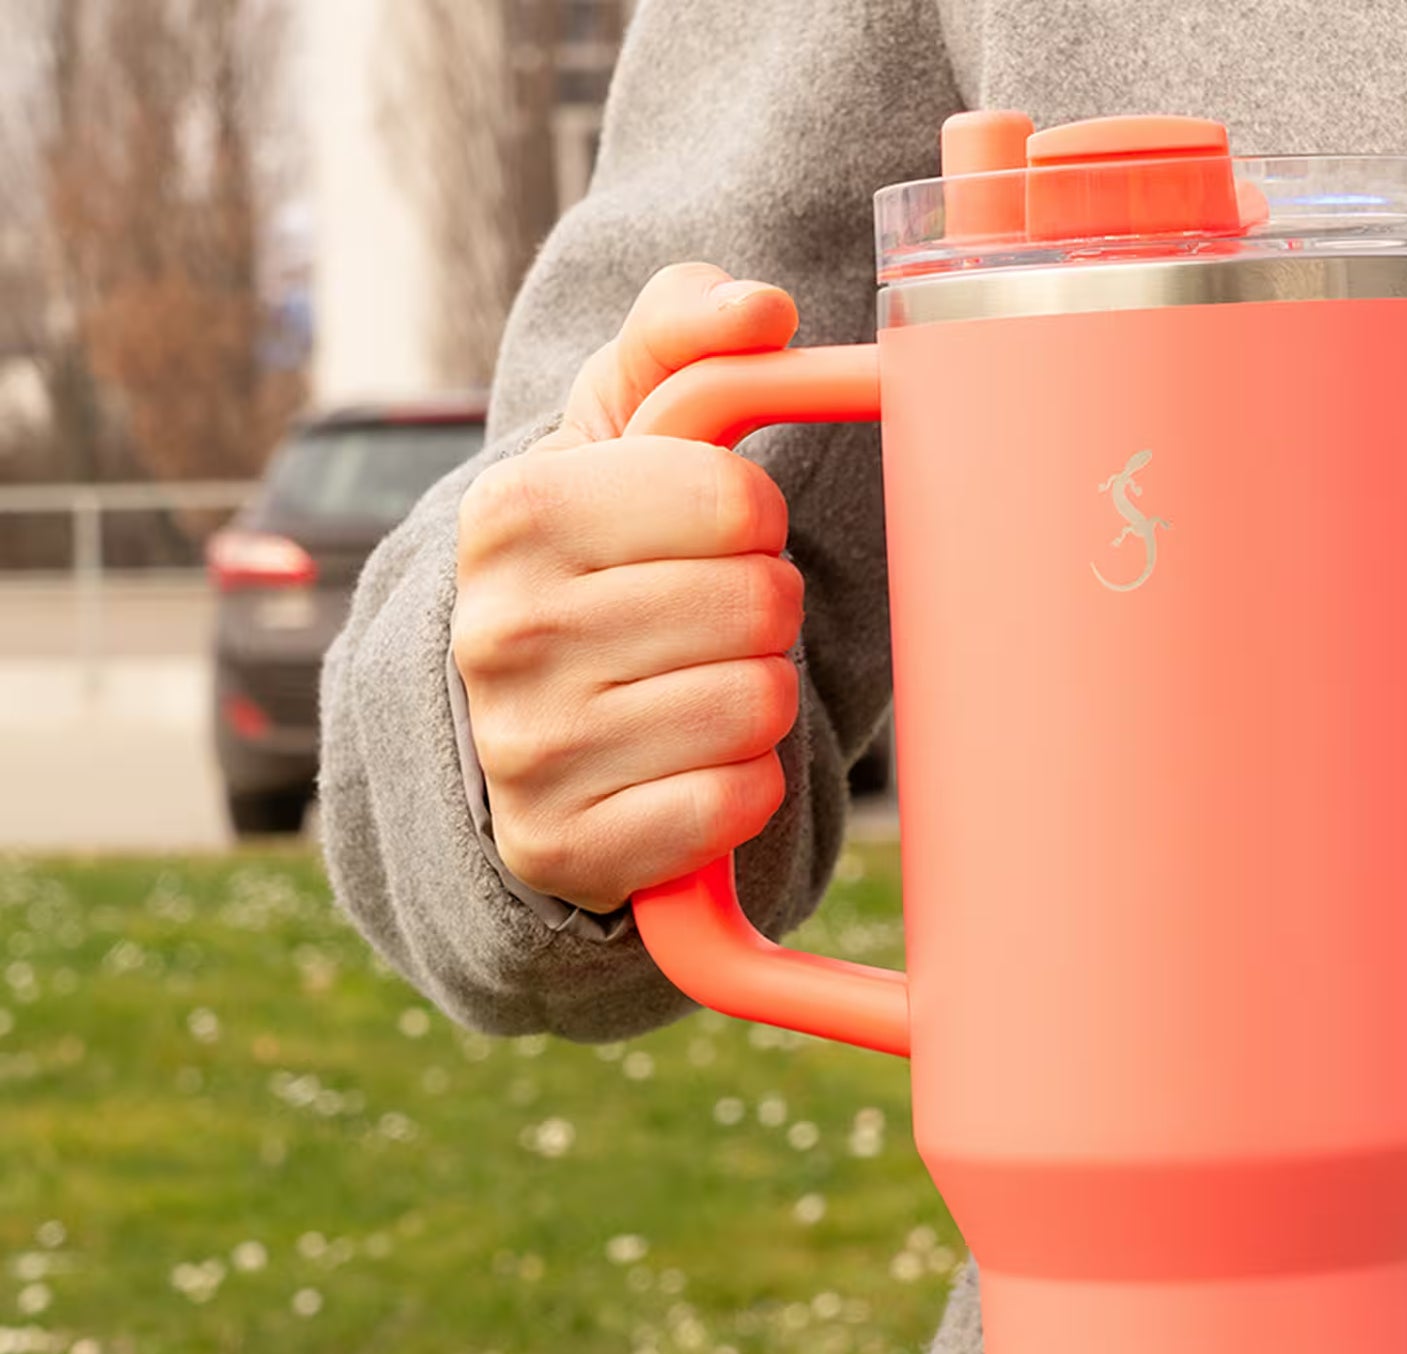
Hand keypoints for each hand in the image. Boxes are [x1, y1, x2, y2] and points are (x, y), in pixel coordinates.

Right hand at [453, 262, 806, 911]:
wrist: (520, 726)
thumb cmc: (596, 563)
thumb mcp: (617, 436)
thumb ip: (679, 339)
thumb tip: (759, 309)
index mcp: (513, 515)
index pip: (735, 498)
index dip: (753, 517)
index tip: (713, 536)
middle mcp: (501, 634)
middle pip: (759, 604)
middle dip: (762, 611)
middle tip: (707, 622)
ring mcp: (528, 754)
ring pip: (758, 706)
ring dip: (757, 698)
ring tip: (694, 688)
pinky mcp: (568, 850)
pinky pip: (737, 803)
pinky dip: (743, 787)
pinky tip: (689, 767)